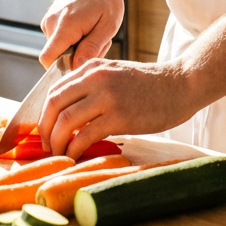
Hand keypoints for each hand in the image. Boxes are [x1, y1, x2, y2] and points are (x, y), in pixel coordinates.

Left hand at [38, 58, 201, 159]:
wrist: (181, 85)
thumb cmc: (151, 86)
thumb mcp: (116, 75)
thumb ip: (93, 86)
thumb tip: (71, 111)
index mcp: (93, 68)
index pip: (55, 91)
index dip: (45, 115)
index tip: (46, 131)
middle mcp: (95, 79)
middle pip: (54, 105)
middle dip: (45, 129)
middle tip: (48, 146)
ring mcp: (107, 97)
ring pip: (66, 121)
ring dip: (57, 142)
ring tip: (60, 154)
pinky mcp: (119, 116)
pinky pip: (85, 136)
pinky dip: (74, 150)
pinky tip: (75, 157)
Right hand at [39, 0, 124, 67]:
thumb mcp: (108, 25)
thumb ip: (92, 48)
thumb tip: (77, 67)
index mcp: (65, 25)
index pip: (48, 59)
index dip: (61, 69)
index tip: (80, 66)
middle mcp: (51, 23)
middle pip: (57, 56)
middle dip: (78, 57)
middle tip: (98, 41)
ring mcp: (49, 21)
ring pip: (60, 49)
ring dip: (78, 47)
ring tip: (94, 30)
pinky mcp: (50, 20)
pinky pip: (60, 40)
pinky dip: (74, 39)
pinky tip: (87, 26)